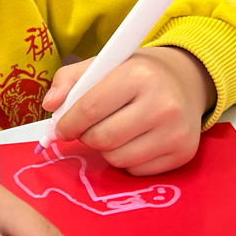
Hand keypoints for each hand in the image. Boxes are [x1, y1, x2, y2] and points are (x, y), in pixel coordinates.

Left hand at [43, 47, 215, 175]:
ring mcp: (176, 132)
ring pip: (117, 159)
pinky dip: (126, 160)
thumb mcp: (103, 64)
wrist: (186, 80)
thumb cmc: (137, 73)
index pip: (90, 109)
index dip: (67, 123)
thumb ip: (68, 80)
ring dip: (105, 150)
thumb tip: (50, 106)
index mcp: (139, 75)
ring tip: (113, 131)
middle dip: (85, 136)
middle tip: (87, 129)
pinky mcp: (183, 153)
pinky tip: (134, 140)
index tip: (59, 129)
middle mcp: (162, 104)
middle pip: (102, 138)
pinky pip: (136, 171)